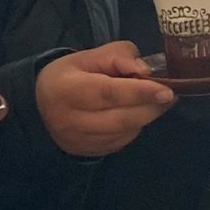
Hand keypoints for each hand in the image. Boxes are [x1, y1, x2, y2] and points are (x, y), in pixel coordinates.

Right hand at [36, 41, 173, 156]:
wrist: (41, 108)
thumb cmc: (68, 76)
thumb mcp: (88, 56)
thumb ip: (118, 56)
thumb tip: (145, 69)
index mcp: (67, 90)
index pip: (108, 93)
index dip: (139, 92)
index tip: (166, 90)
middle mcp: (71, 121)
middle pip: (121, 118)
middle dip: (151, 106)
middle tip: (169, 94)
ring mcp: (81, 141)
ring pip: (125, 132)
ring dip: (146, 116)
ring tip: (155, 101)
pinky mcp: (91, 153)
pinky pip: (123, 141)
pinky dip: (135, 126)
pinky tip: (135, 113)